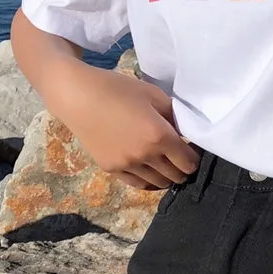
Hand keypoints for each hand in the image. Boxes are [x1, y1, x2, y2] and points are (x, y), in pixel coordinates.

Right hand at [45, 60, 200, 189]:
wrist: (77, 96)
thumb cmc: (118, 89)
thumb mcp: (154, 95)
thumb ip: (173, 117)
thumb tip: (185, 133)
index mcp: (159, 136)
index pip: (189, 162)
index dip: (195, 157)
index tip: (192, 149)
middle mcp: (145, 156)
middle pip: (177, 176)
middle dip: (183, 168)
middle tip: (181, 157)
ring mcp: (127, 165)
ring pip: (159, 184)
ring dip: (167, 176)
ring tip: (165, 163)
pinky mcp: (111, 169)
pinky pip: (138, 184)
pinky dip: (149, 180)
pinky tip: (150, 170)